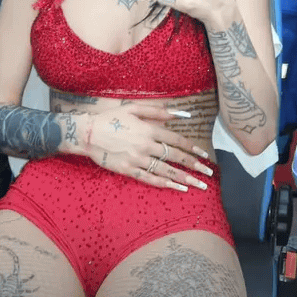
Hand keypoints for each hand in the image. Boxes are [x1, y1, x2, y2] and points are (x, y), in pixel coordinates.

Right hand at [85, 104, 212, 190]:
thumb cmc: (111, 118)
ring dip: (183, 178)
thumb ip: (157, 111)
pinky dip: (165, 184)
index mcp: (149, 129)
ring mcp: (137, 159)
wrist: (87, 134)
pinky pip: (150, 179)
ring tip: (198, 185)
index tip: (204, 154)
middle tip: (208, 173)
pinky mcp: (128, 170)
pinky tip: (177, 188)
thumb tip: (179, 114)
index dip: (192, 148)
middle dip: (193, 165)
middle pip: (175, 157)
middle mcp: (146, 145)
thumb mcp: (134, 108)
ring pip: (165, 170)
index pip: (176, 140)